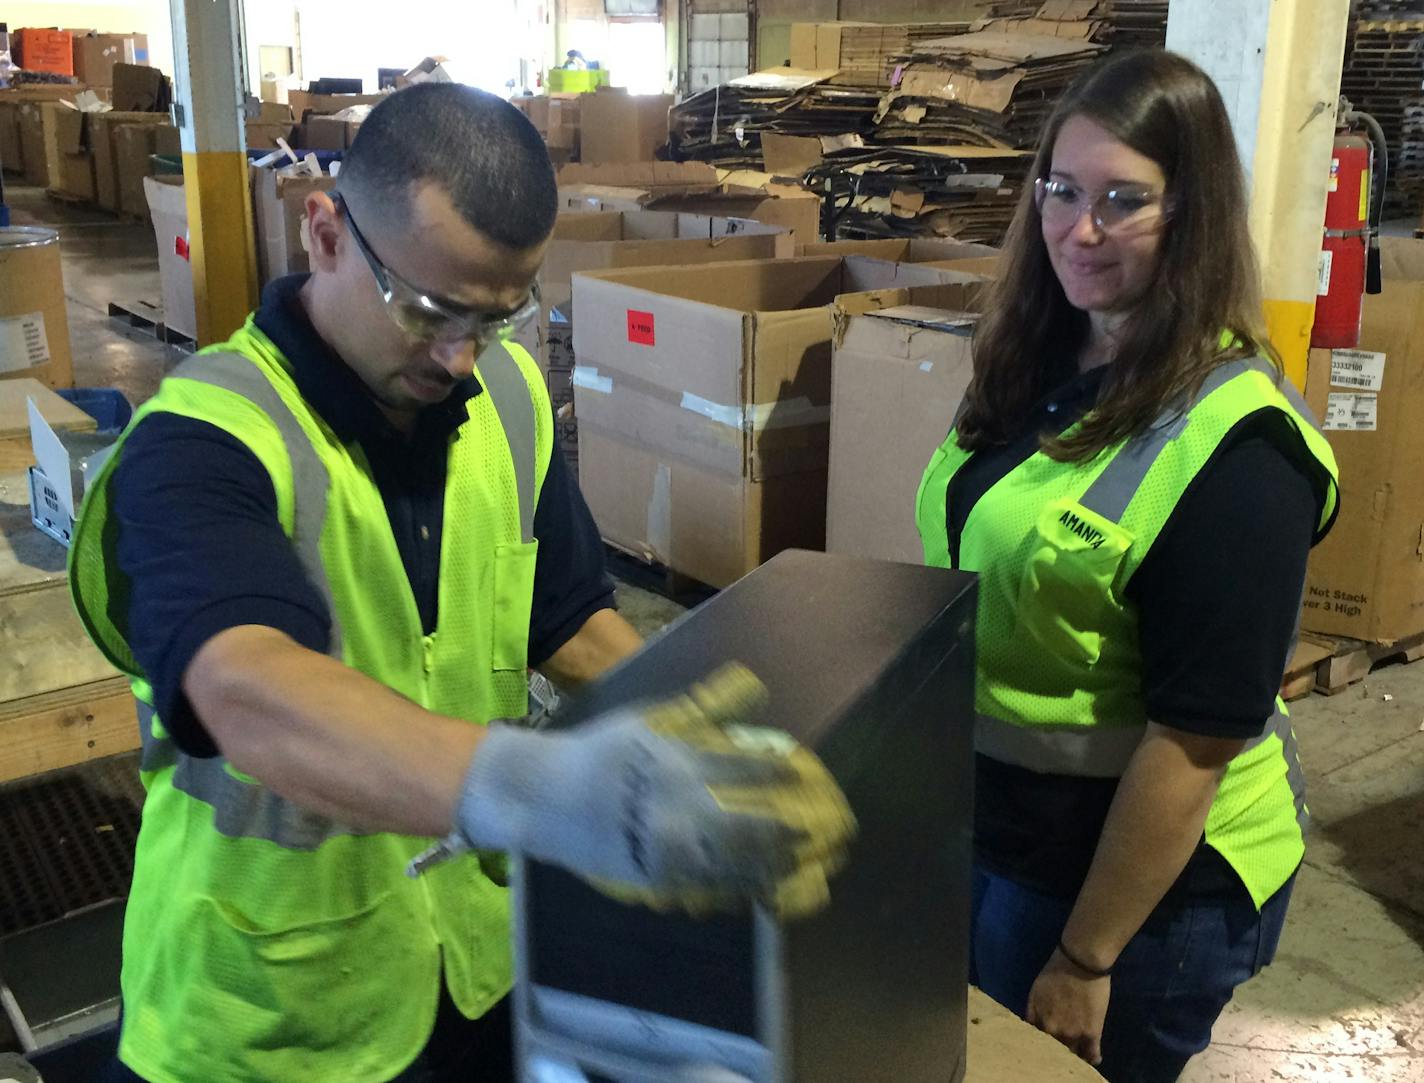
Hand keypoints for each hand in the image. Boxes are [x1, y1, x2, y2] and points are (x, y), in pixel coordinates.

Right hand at [454, 664, 855, 916]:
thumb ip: (706, 707)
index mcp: (681, 762)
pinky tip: (761, 894)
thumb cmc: (604, 751)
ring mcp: (666, 847)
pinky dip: (737, 892)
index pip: (747, 771)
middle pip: (748, 825)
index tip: (807, 777)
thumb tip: (753, 685)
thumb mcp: (652, 717)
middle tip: (820, 835)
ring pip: (732, 865)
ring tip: (805, 871)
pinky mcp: (654, 878)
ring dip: (772, 869)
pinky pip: (705, 890)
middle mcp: (679, 806)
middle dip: (790, 833)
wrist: (547, 796)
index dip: (784, 776)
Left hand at [1025, 948, 1111, 1065]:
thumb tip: (1033, 1026)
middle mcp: (1052, 1030)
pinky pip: (1092, 1053)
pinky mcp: (1091, 1032)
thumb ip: (1034, 1011)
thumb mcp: (1036, 991)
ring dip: (1075, 1055)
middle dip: (1056, 1053)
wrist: (1080, 962)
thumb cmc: (1055, 971)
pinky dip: (1093, 1058)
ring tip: (1078, 1055)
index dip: (1040, 1046)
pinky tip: (1094, 1059)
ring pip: (1072, 1053)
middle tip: (1061, 1053)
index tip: (1044, 1049)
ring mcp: (1072, 1033)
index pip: (1035, 1042)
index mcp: (1038, 1019)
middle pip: (1053, 1050)